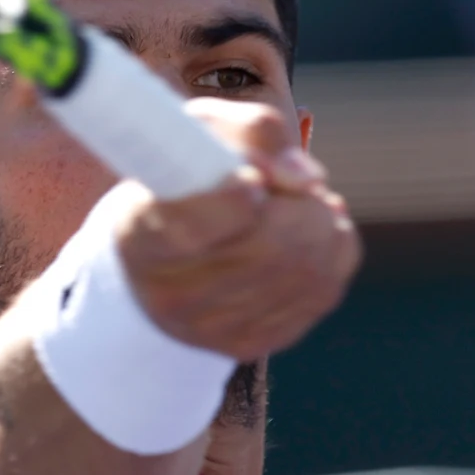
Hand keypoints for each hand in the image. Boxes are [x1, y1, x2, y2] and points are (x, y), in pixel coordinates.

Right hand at [113, 98, 361, 362]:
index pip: (192, 229)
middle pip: (268, 249)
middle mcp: (171, 295)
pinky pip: (323, 292)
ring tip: (302, 202)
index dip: (233, 201)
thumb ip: (251, 133)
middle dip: (301, 205)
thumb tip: (306, 178)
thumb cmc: (183, 178)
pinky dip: (333, 252)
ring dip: (323, 223)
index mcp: (142, 235)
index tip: (252, 179)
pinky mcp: (251, 342)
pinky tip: (311, 232)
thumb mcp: (199, 134)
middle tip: (294, 184)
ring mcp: (212, 328)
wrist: (163, 252)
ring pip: (307, 271)